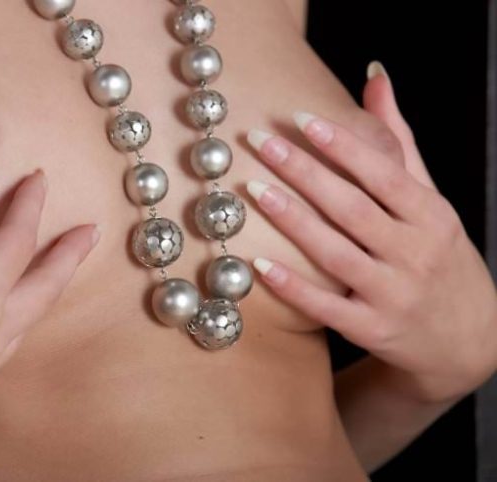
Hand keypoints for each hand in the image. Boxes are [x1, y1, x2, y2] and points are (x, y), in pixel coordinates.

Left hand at [244, 63, 496, 403]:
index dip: (341, 145)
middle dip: (303, 171)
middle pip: (352, 207)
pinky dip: (295, 288)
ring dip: (292, 220)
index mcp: (431, 215)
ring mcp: (395, 295)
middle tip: (259, 141)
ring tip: (252, 190)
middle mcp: (416, 253)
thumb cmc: (439, 256)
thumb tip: (373, 78)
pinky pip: (328, 308)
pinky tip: (259, 264)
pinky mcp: (374, 330)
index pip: (382, 173)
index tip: (298, 118)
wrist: (470, 338)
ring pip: (336, 253)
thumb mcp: (430, 200)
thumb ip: (398, 142)